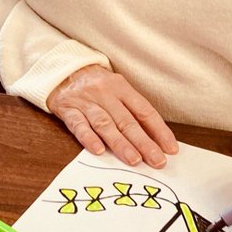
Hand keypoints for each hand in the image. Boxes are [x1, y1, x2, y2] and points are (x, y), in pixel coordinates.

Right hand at [45, 65, 178, 166]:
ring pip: (105, 124)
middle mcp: (104, 93)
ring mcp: (85, 102)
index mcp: (121, 87)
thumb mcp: (116, 89)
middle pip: (126, 120)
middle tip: (156, 161)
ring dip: (120, 143)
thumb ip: (132, 110)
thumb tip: (155, 139)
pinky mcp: (68, 110)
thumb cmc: (95, 85)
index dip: (159, 130)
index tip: (170, 149)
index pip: (144, 110)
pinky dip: (89, 138)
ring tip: (134, 160)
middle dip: (144, 142)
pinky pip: (79, 125)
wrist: (61, 71)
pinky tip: (98, 150)